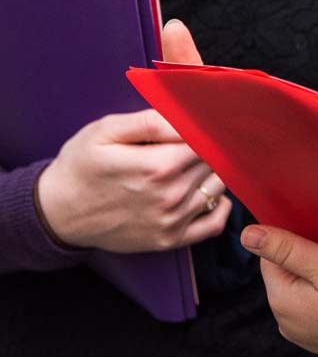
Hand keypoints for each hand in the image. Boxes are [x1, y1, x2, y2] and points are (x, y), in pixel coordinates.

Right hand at [36, 18, 227, 250]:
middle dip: (213, 146)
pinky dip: (221, 206)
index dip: (210, 126)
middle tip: (204, 136)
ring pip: (218, 186)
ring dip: (215, 171)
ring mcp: (171, 222)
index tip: (207, 119)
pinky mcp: (169, 240)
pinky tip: (208, 190)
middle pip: (215, 161)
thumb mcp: (106, 130)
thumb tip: (186, 116)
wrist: (57, 212)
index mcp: (156, 166)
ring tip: (198, 160)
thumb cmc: (82, 165)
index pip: (207, 140)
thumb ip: (150, 121)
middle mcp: (169, 196)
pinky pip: (214, 224)